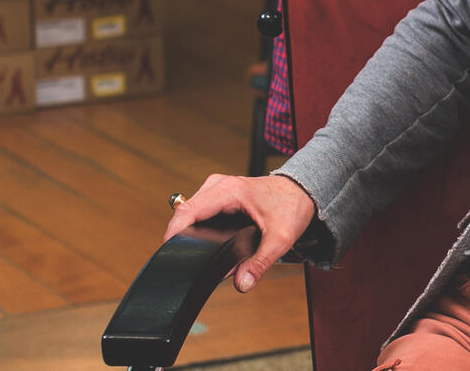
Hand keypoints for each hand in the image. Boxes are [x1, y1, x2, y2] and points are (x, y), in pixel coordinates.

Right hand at [161, 172, 317, 293]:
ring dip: (189, 234)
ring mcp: (216, 189)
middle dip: (181, 238)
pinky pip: (198, 213)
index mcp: (229, 190)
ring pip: (189, 213)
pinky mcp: (217, 197)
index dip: (174, 232)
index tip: (168, 253)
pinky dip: (197, 229)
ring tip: (195, 256)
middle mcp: (218, 186)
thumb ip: (261, 262)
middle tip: (184, 263)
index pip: (188, 210)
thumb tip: (242, 284)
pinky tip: (203, 245)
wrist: (301, 192)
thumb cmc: (292, 207)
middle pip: (185, 213)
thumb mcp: (281, 238)